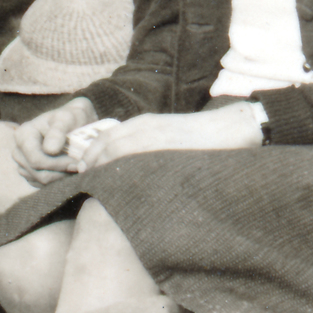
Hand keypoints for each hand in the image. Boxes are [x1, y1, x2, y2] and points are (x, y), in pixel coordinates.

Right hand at [13, 96, 97, 184]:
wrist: (77, 124)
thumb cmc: (73, 117)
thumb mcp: (69, 117)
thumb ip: (59, 130)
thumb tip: (49, 149)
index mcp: (24, 134)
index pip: (37, 160)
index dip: (59, 164)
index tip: (78, 162)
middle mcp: (19, 151)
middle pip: (39, 174)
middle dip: (62, 173)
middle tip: (80, 166)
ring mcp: (23, 165)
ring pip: (42, 182)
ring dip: (62, 178)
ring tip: (75, 165)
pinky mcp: (30, 175)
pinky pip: (43, 187)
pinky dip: (58, 181)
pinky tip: (68, 169)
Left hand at [80, 104, 263, 169]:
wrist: (231, 129)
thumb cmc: (202, 138)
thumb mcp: (168, 137)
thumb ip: (148, 148)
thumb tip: (130, 169)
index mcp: (145, 123)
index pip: (107, 137)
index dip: (91, 153)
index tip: (83, 170)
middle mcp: (145, 127)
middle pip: (105, 144)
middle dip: (89, 162)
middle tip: (82, 180)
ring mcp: (155, 137)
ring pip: (116, 151)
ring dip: (101, 168)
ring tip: (93, 186)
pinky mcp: (166, 148)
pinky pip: (136, 159)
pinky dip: (121, 171)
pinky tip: (115, 189)